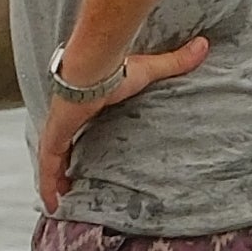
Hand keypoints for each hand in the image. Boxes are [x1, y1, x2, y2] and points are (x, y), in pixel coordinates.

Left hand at [33, 36, 213, 205]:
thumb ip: (174, 63)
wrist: (93, 67)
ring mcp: (58, 130)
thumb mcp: (149, 71)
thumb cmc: (116, 68)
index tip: (84, 153)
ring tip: (63, 203)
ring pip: (53, 162)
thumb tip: (203, 45)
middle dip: (65, 166)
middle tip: (71, 185)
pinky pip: (49, 168)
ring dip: (54, 181)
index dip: (79, 140)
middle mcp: (68, 120)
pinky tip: (52, 204)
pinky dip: (47, 186)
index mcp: (85, 106)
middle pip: (63, 148)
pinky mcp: (54, 139)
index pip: (79, 126)